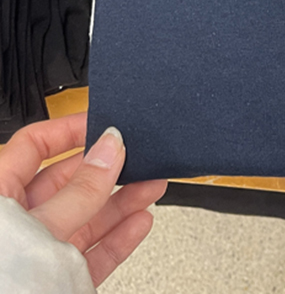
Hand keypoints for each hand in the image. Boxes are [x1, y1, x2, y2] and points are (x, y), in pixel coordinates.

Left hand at [0, 112, 166, 286]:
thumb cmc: (4, 283)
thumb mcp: (44, 227)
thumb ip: (83, 187)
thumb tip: (110, 146)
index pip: (33, 147)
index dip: (70, 131)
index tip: (104, 123)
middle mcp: (12, 225)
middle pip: (65, 183)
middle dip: (106, 169)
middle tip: (138, 155)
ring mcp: (35, 256)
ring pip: (83, 217)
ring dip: (120, 200)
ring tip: (152, 184)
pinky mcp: (55, 282)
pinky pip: (90, 252)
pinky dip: (117, 236)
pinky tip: (139, 220)